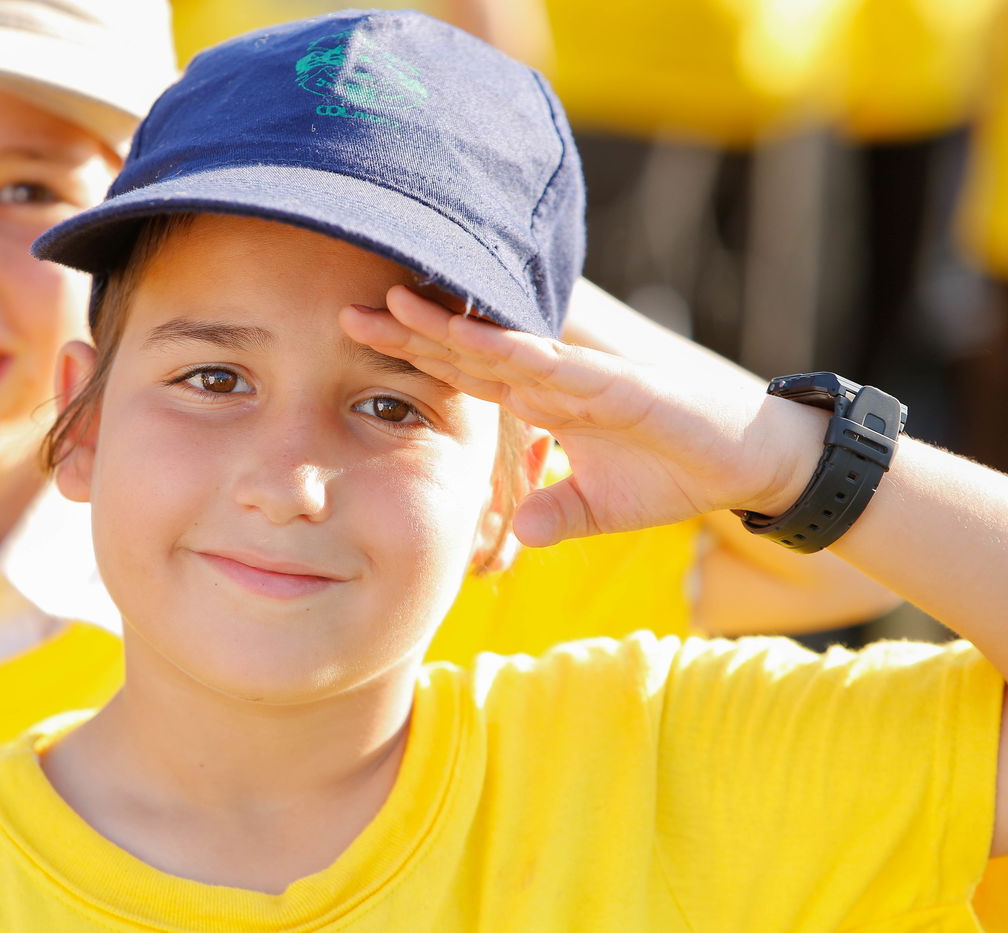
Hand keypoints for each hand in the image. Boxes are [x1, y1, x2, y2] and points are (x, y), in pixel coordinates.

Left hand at [341, 286, 825, 546]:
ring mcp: (586, 378)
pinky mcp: (621, 388)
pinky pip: (563, 371)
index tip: (357, 343)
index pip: (464, 372)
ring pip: (505, 347)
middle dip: (410, 332)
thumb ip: (552, 513)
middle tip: (350, 310)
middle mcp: (555, 379)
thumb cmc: (672, 474)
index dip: (413, 357)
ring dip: (452, 328)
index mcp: (542, 400)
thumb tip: (515, 532)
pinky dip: (524, 355)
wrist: (746, 464)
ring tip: (398, 304)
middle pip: (469, 349)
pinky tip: (483, 340)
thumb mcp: (597, 507)